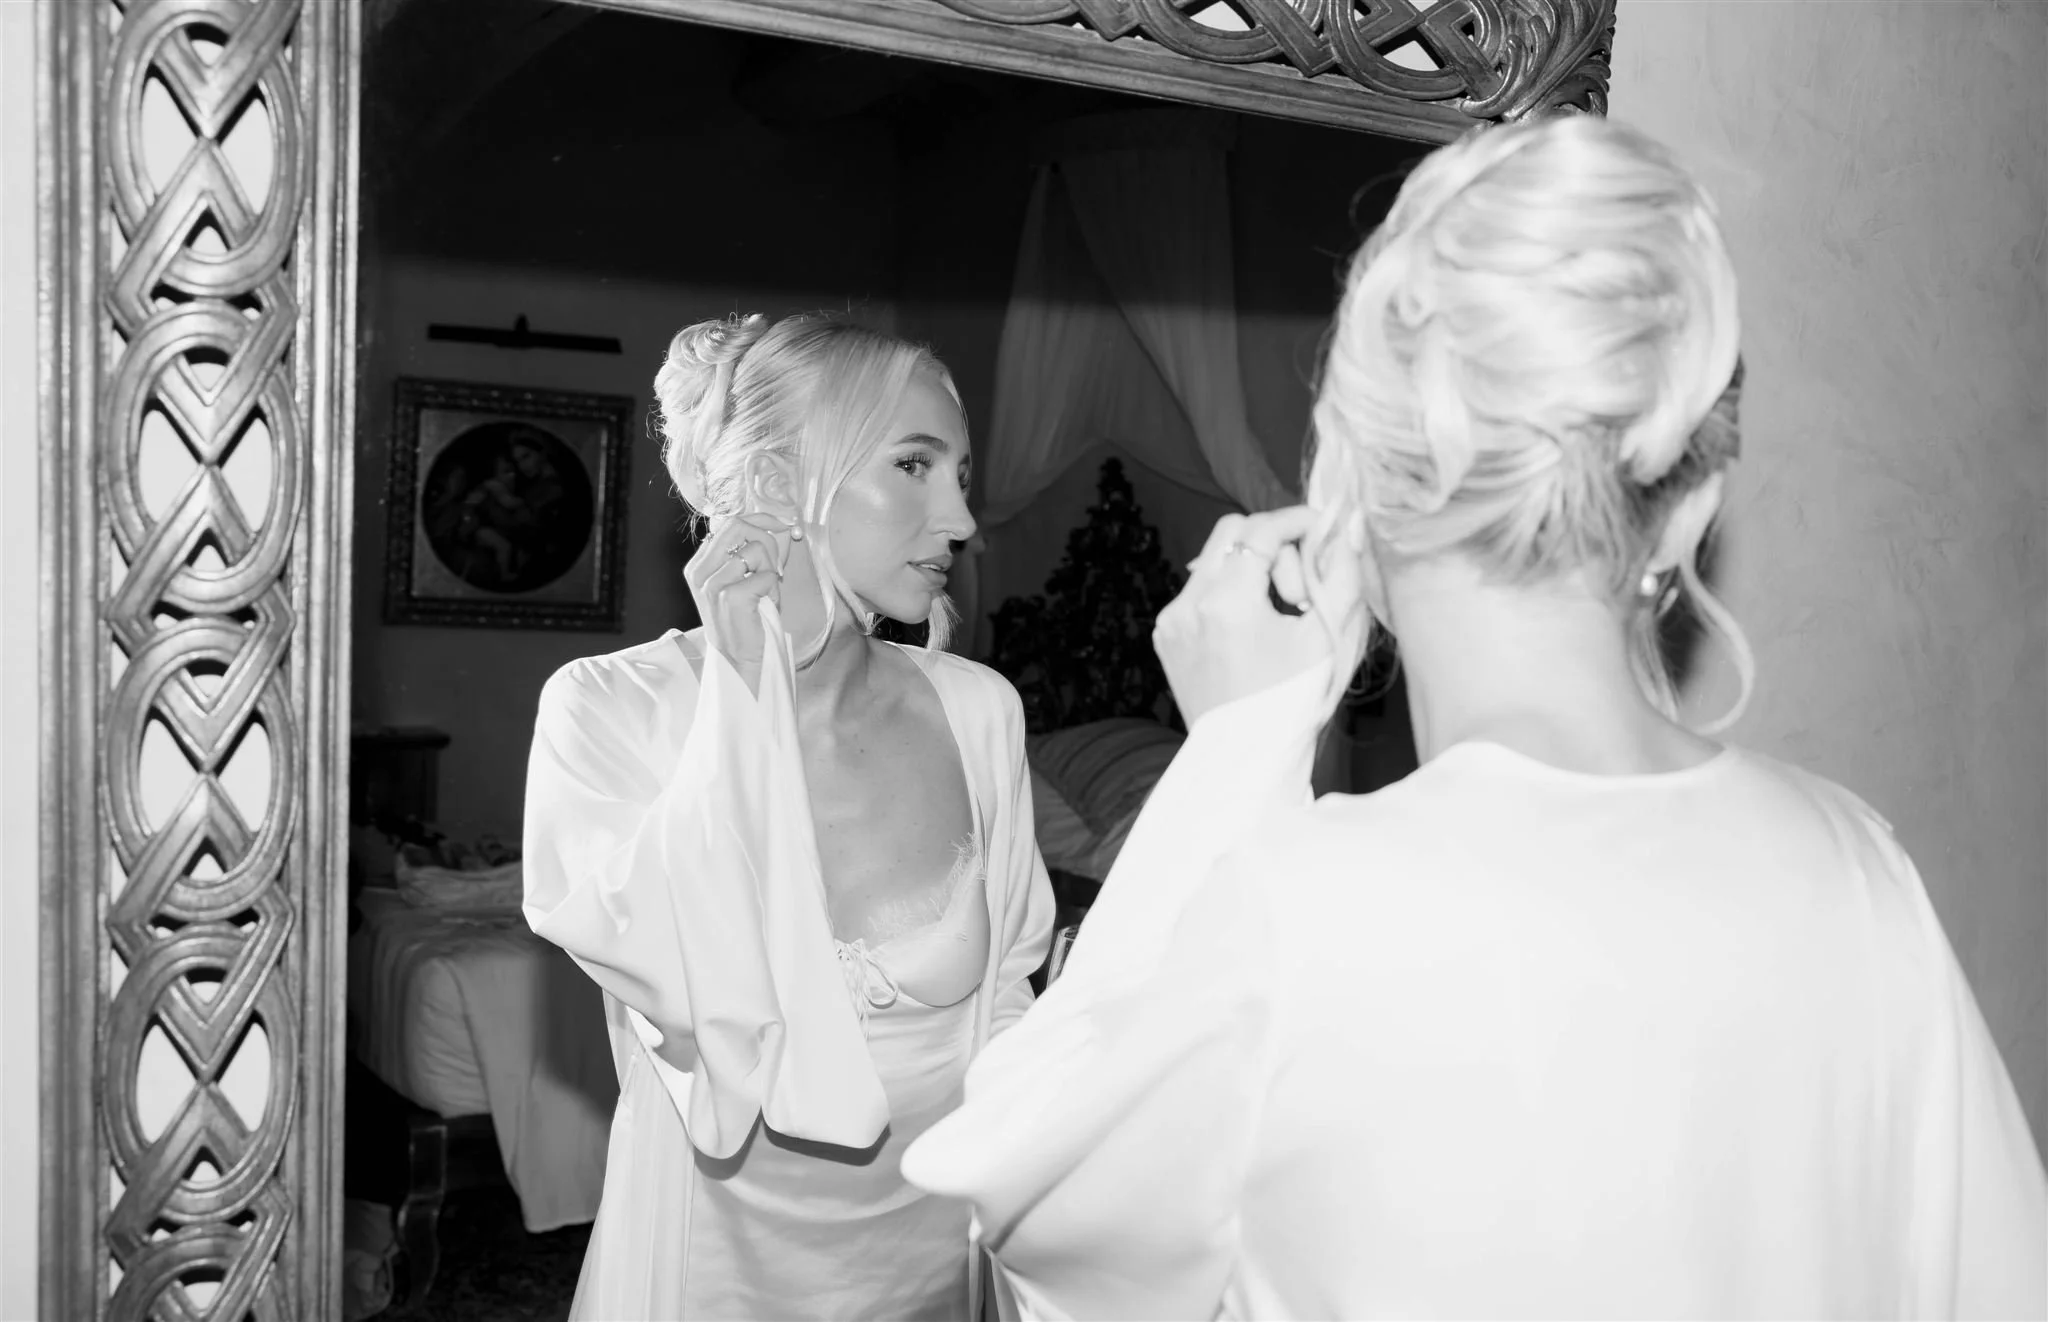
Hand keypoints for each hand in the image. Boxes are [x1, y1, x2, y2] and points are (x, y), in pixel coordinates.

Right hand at [683, 513, 798, 694]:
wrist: (740, 661)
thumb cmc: (746, 620)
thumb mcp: (741, 581)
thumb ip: (749, 552)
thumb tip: (777, 524)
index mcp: (699, 565)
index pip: (729, 522)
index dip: (760, 520)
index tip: (782, 526)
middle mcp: (700, 572)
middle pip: (738, 526)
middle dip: (767, 539)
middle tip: (774, 566)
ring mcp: (712, 585)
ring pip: (756, 549)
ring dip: (771, 571)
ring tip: (766, 593)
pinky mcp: (730, 598)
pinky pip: (766, 575)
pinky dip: (774, 589)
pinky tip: (766, 605)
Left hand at [1152, 507, 1365, 726]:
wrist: (1247, 760)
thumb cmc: (1293, 704)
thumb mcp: (1327, 637)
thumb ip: (1341, 573)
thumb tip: (1348, 525)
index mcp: (1228, 603)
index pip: (1261, 531)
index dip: (1296, 520)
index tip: (1321, 527)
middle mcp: (1189, 605)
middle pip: (1231, 534)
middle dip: (1271, 546)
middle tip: (1299, 590)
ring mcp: (1172, 621)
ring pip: (1212, 560)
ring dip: (1249, 571)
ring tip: (1278, 614)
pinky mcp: (1166, 636)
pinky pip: (1197, 592)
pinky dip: (1227, 595)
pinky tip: (1251, 631)